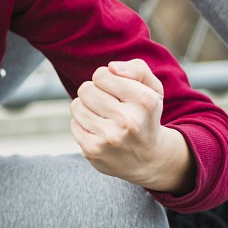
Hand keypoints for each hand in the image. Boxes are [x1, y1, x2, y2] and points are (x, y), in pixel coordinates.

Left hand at [70, 59, 193, 193]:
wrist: (150, 159)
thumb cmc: (146, 116)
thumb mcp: (153, 90)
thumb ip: (137, 69)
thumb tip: (112, 67)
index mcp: (144, 101)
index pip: (101, 74)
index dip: (106, 79)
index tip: (117, 91)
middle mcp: (128, 121)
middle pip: (85, 89)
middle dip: (94, 93)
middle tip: (109, 105)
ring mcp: (109, 137)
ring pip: (76, 106)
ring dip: (87, 108)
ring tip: (104, 117)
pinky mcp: (93, 150)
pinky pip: (74, 124)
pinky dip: (84, 125)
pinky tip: (100, 132)